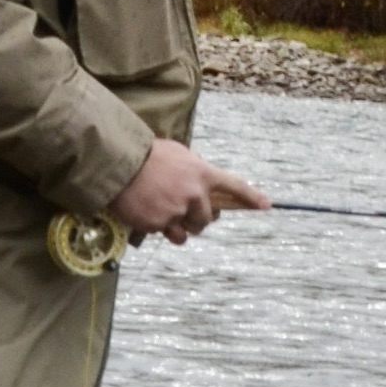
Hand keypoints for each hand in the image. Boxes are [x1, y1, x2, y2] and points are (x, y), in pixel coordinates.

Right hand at [108, 138, 269, 244]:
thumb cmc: (146, 154)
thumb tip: (201, 179)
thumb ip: (193, 167)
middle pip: (207, 219)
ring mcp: (178, 211)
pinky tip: (145, 212)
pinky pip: (164, 233)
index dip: (251, 197)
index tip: (266, 205)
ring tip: (162, 214)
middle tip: (185, 213)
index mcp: (202, 173)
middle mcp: (195, 194)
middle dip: (197, 219)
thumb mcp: (177, 153)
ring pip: (186, 233)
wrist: (119, 163)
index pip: (235, 186)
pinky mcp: (160, 224)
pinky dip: (156, 227)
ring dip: (178, 229)